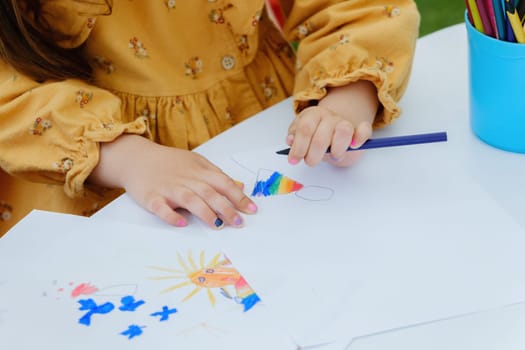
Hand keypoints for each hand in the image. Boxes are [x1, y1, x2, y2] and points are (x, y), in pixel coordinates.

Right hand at [90, 135, 256, 228]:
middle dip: (226, 208)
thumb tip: (239, 186)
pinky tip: (182, 223)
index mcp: (199, 170)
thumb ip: (217, 175)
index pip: (223, 183)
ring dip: (205, 212)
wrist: (136, 158)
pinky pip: (162, 207)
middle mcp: (186, 179)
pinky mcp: (151, 197)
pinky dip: (171, 215)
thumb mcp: (196, 163)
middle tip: (238, 223)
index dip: (239, 197)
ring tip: (218, 225)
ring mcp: (168, 188)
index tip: (252, 210)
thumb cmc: (170, 163)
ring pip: (190, 199)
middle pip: (210, 193)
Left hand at [286, 80, 378, 166]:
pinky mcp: (359, 130)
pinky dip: (360, 138)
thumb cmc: (315, 136)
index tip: (294, 160)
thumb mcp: (301, 135)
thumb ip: (294, 137)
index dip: (299, 146)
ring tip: (333, 156)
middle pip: (321, 136)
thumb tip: (290, 140)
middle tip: (311, 162)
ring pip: (344, 130)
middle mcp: (330, 117)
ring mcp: (345, 122)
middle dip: (313, 155)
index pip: (305, 128)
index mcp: (313, 115)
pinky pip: (364, 130)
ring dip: (337, 149)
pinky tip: (354, 146)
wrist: (335, 131)